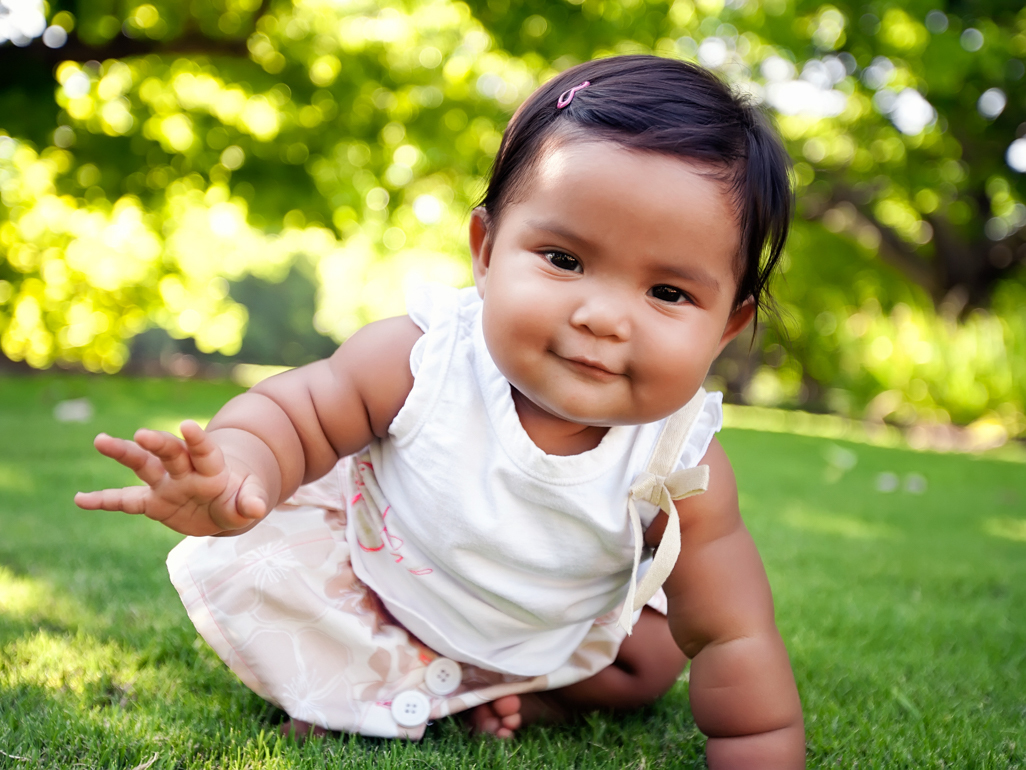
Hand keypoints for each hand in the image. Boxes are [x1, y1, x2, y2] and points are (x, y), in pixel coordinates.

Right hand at [75, 420, 270, 535]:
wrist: (224, 506)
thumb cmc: (239, 498)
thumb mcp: (249, 501)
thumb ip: (251, 501)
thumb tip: (256, 508)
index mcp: (213, 468)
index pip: (205, 451)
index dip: (197, 440)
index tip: (187, 425)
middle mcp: (186, 471)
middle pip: (171, 453)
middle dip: (158, 443)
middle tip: (142, 435)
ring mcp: (166, 485)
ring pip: (144, 466)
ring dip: (124, 453)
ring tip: (101, 440)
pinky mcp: (153, 502)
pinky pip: (126, 501)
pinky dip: (104, 501)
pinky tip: (80, 499)